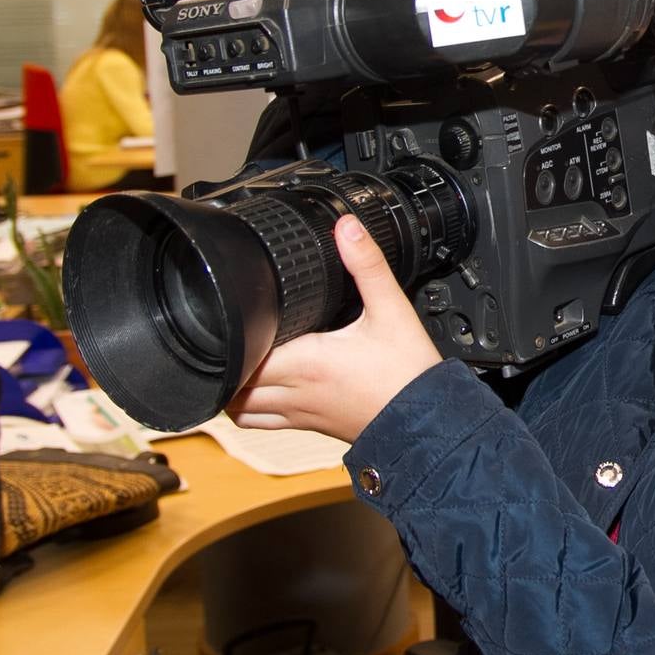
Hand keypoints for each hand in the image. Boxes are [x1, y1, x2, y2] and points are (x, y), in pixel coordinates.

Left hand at [227, 215, 442, 443]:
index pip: (243, 353)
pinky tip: (256, 389)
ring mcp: (301, 414)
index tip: (232, 314)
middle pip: (232, 384)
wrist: (428, 419)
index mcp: (307, 362)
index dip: (231, 334)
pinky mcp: (311, 426)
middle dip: (226, 360)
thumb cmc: (408, 371)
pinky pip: (262, 425)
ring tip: (236, 360)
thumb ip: (366, 264)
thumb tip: (347, 228)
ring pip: (241, 411)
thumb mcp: (391, 309)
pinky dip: (247, 409)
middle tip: (232, 333)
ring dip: (231, 388)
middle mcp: (296, 392)